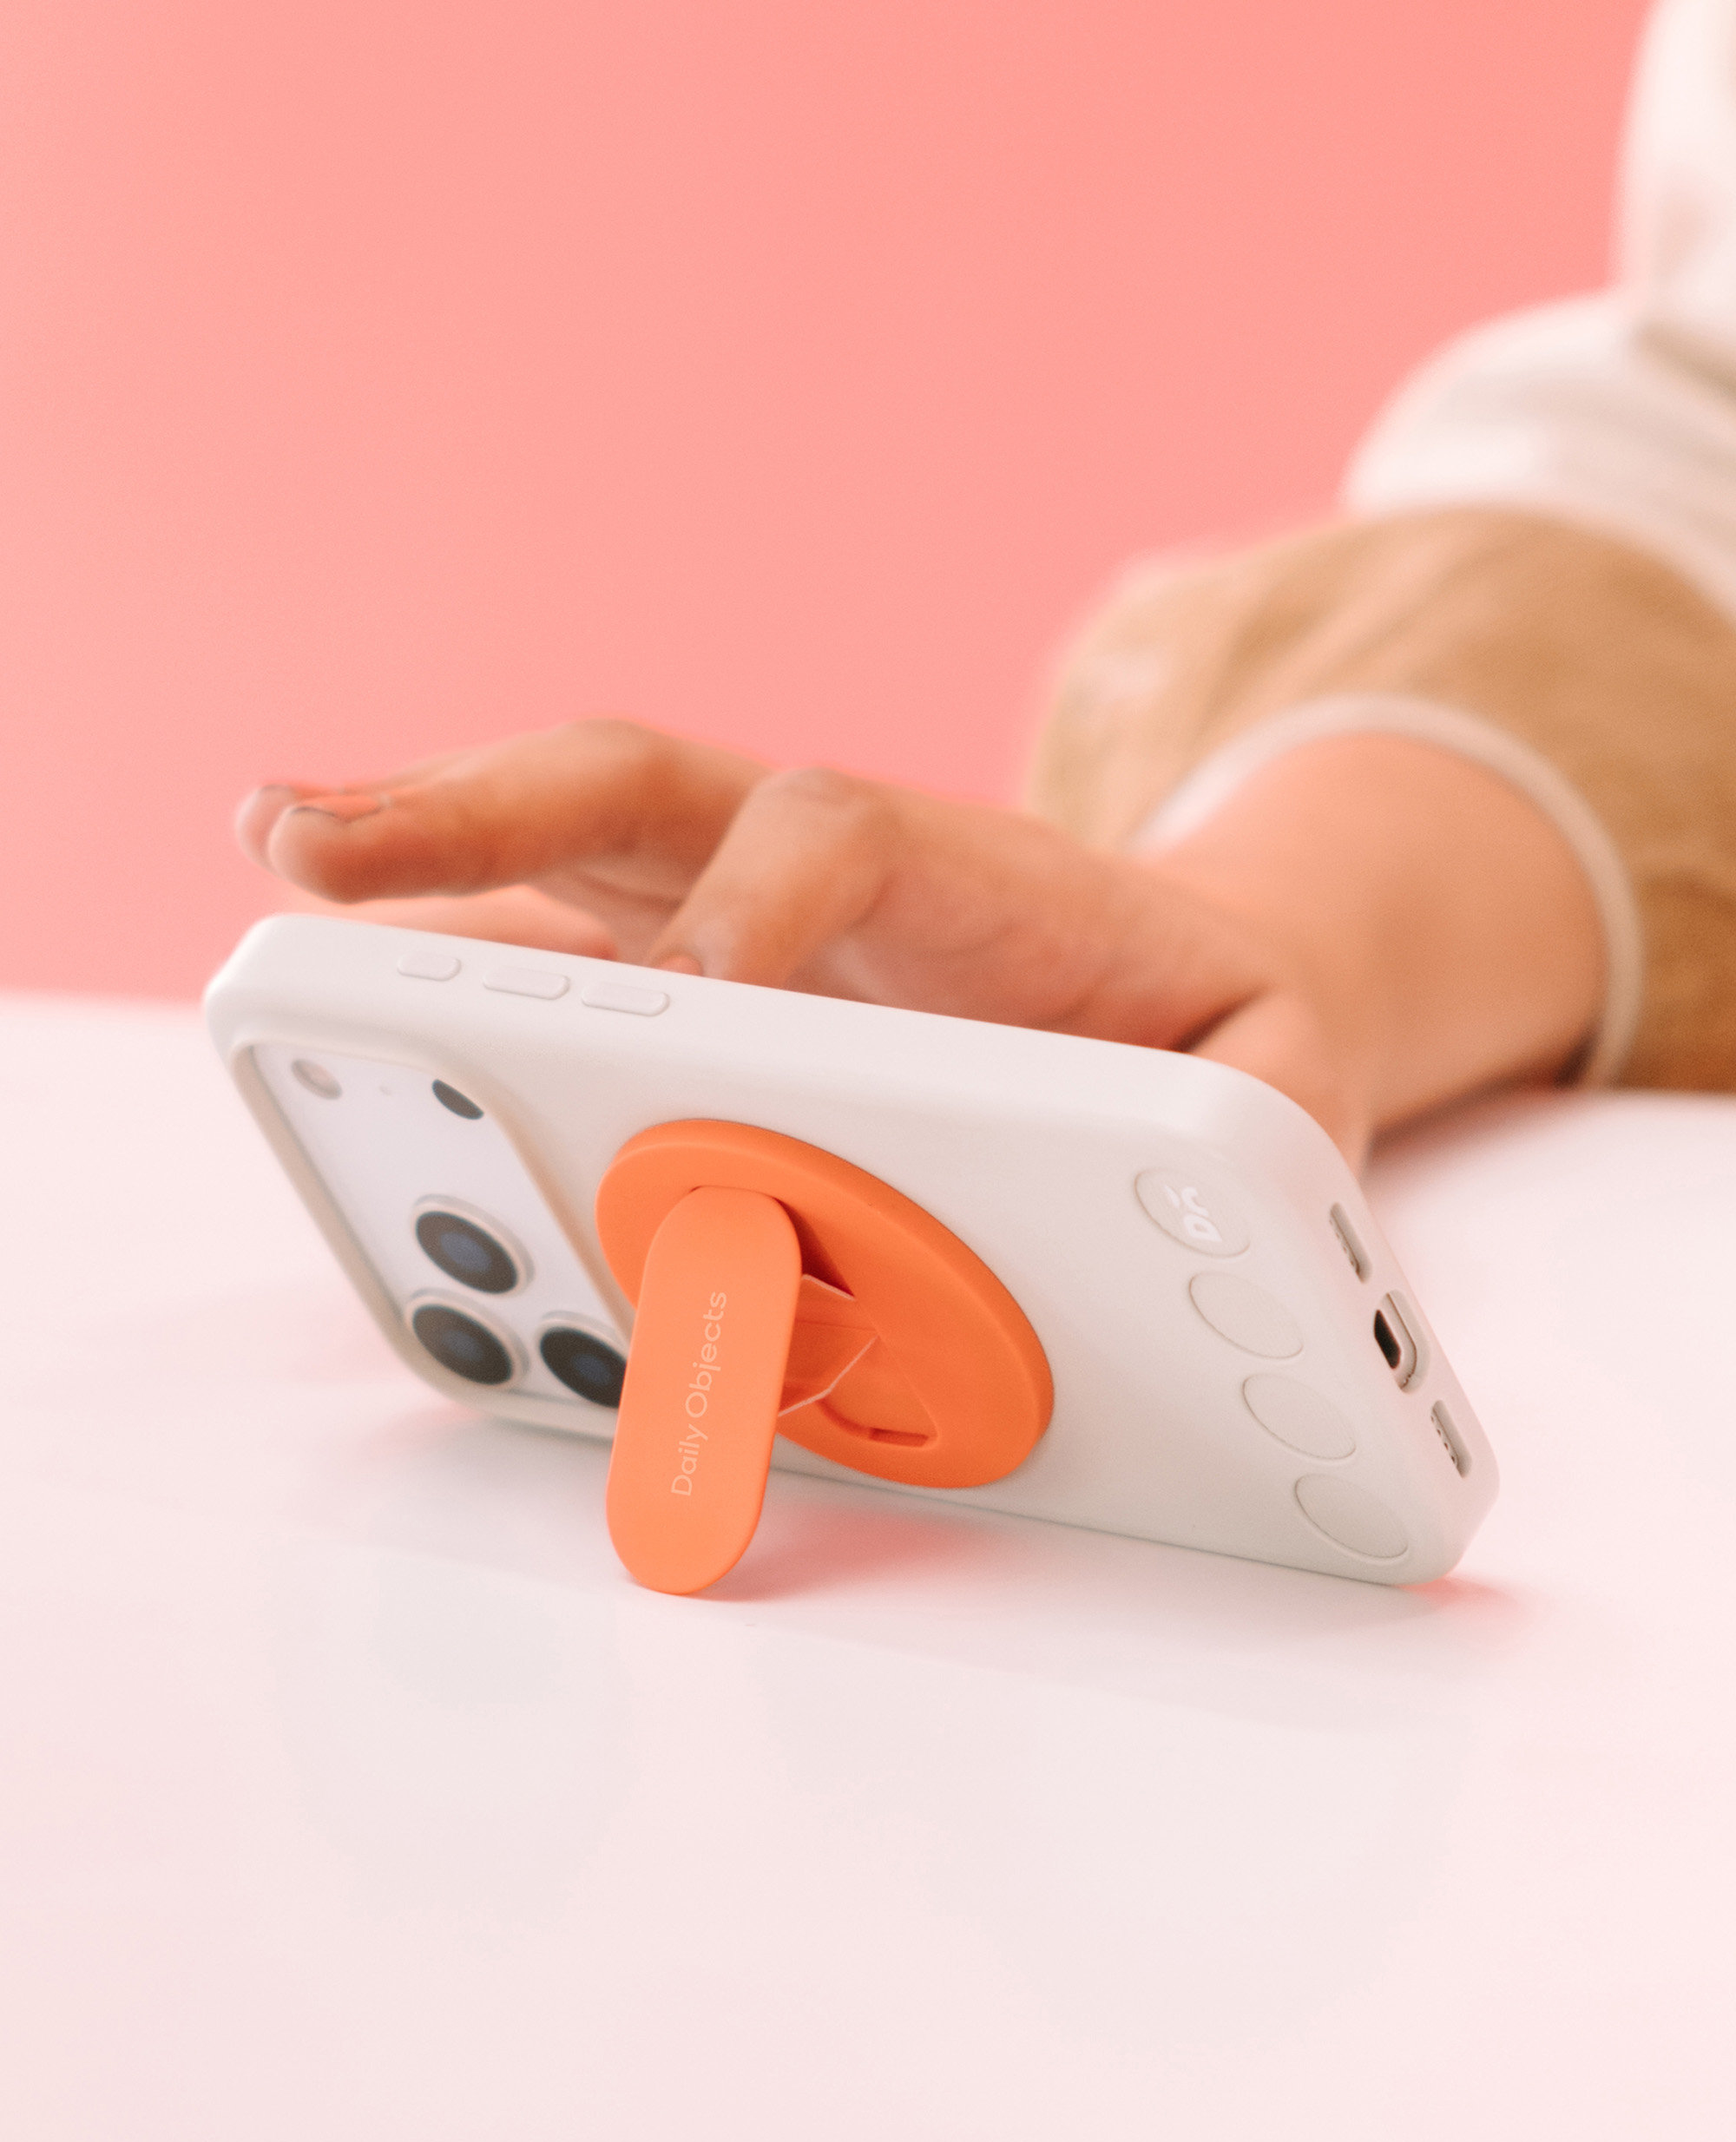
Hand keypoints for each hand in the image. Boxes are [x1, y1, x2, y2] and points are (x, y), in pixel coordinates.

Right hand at [237, 718, 1602, 1163]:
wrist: (1200, 993)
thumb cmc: (1212, 1047)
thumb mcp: (1278, 1080)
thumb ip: (1266, 1124)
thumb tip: (1225, 1176)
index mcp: (961, 880)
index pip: (826, 838)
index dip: (745, 916)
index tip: (682, 1010)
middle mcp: (822, 869)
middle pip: (636, 790)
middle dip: (474, 812)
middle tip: (306, 835)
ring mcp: (744, 907)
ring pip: (563, 848)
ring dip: (416, 850)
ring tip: (281, 849)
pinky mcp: (705, 973)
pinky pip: (559, 943)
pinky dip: (451, 944)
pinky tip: (349, 964)